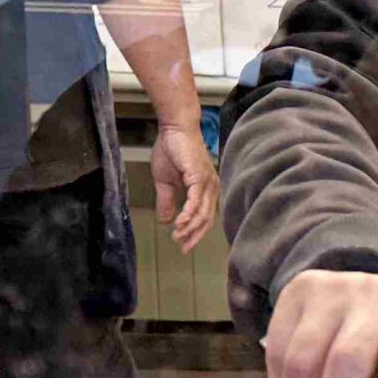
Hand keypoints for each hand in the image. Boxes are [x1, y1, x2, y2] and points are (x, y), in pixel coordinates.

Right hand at [152, 119, 220, 253]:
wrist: (174, 129)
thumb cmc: (172, 150)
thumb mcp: (165, 182)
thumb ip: (167, 201)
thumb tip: (166, 221)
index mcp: (206, 189)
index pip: (204, 217)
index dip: (195, 233)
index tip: (184, 246)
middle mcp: (211, 187)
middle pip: (206, 220)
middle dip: (194, 236)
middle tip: (183, 248)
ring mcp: (207, 182)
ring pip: (202, 213)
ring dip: (189, 228)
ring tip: (177, 237)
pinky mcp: (199, 177)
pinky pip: (195, 202)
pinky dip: (188, 215)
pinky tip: (179, 224)